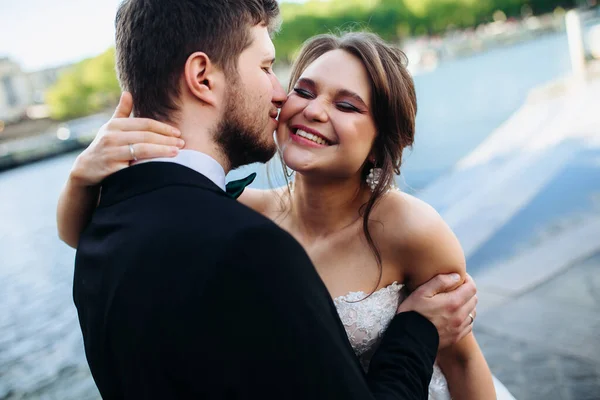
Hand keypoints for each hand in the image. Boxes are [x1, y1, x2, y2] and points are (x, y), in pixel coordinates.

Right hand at [70, 92, 184, 186]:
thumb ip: (121, 111)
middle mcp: (112, 137)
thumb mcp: (111, 127)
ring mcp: (111, 153)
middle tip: (182, 143)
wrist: (86, 168)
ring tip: (177, 152)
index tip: (177, 132)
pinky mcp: (112, 169)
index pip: (144, 124)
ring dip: (162, 151)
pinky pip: (135, 167)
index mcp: (115, 125)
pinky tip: (163, 167)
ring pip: (142, 150)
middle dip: (166, 139)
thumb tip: (128, 93)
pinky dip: (150, 166)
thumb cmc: (105, 145)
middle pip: (146, 136)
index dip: (163, 128)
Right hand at [397, 273, 476, 348]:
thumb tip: (456, 276)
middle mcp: (460, 315)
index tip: (459, 277)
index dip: (467, 280)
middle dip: (467, 291)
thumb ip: (440, 281)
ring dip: (467, 305)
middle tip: (455, 288)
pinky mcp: (456, 337)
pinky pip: (468, 325)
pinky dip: (465, 318)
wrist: (409, 340)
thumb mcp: (421, 292)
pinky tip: (455, 316)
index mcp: (453, 302)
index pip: (472, 287)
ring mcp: (459, 328)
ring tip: (455, 302)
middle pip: (474, 299)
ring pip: (472, 312)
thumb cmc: (413, 313)